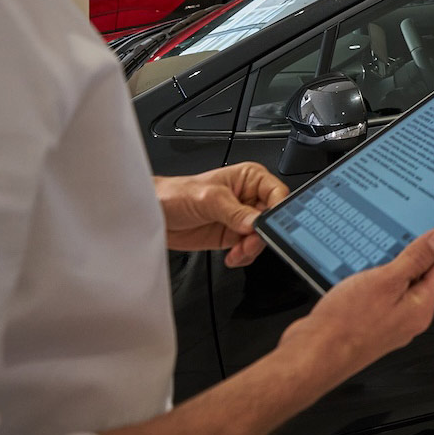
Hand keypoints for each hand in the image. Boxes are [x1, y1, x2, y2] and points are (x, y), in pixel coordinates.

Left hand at [154, 162, 287, 267]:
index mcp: (249, 178)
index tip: (269, 225)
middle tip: (249, 242)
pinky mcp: (233, 236)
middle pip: (273, 218)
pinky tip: (232, 256)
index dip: (278, 209)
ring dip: (252, 248)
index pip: (276, 193)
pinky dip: (244, 256)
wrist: (155, 215)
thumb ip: (234, 211)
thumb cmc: (175, 194)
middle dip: (263, 234)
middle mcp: (248, 198)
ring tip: (237, 251)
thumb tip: (255, 223)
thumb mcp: (208, 198)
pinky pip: (250, 249)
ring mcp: (241, 219)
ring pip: (263, 237)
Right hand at [279, 229, 433, 384]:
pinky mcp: (371, 326)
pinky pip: (383, 296)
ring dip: (396, 267)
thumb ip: (416, 259)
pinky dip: (378, 281)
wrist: (314, 354)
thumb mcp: (386, 281)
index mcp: (420, 308)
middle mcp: (409, 319)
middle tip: (415, 231)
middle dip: (420, 254)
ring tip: (388, 248)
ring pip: (401, 287)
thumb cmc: (346, 325)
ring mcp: (390, 324)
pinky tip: (366, 273)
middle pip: (425, 278)